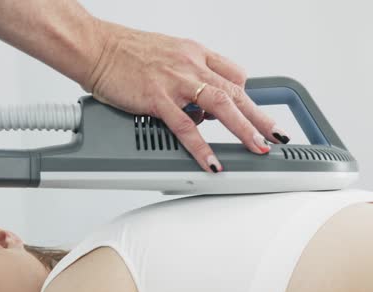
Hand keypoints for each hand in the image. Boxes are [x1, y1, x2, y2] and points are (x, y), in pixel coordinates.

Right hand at [83, 21, 289, 173]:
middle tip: (276, 135)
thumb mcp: (164, 55)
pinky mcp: (158, 99)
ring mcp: (175, 82)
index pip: (233, 73)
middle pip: (236, 91)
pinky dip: (202, 148)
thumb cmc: (123, 52)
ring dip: (244, 129)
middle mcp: (190, 65)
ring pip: (221, 106)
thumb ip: (183, 77)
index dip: (245, 96)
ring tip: (258, 147)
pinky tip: (213, 162)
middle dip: (260, 116)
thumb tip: (194, 104)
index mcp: (194, 53)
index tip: (253, 112)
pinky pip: (186, 127)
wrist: (95, 47)